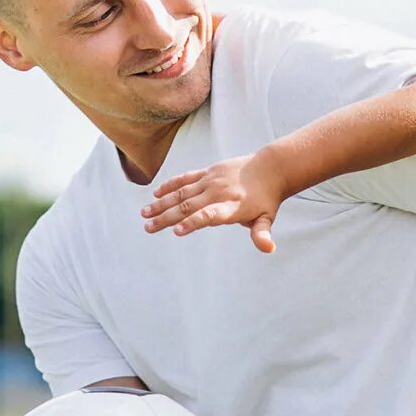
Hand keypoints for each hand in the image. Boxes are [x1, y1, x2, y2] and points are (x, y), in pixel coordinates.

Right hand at [141, 152, 287, 253]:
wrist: (270, 167)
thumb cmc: (267, 199)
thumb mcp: (267, 218)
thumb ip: (262, 234)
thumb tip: (270, 248)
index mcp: (232, 206)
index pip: (210, 215)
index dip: (193, 223)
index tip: (177, 231)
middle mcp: (218, 192)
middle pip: (189, 206)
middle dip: (167, 218)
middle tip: (148, 228)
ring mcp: (211, 180)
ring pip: (182, 193)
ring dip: (162, 204)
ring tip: (145, 214)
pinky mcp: (208, 172)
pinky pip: (185, 178)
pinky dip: (170, 185)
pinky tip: (156, 194)